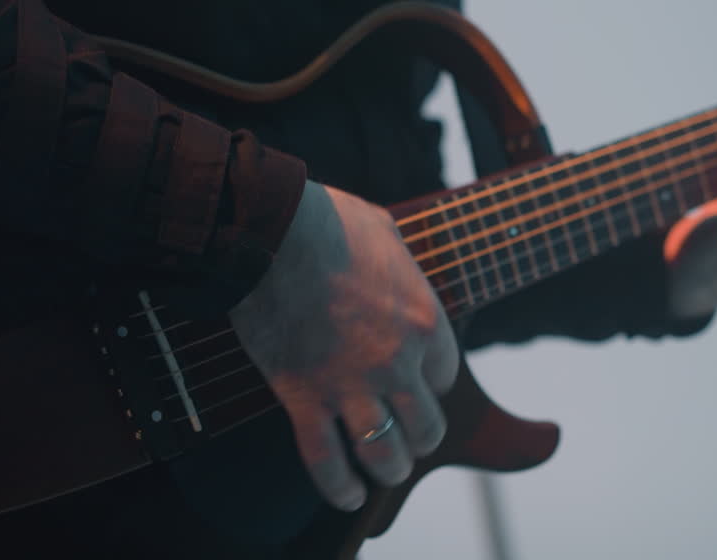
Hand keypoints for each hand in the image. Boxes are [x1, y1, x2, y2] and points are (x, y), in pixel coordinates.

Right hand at [228, 181, 460, 510]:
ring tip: (382, 475)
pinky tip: (346, 497)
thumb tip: (394, 263)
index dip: (429, 385)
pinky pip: (326, 460)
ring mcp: (350, 384)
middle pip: (427, 428)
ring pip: (385, 455)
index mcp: (425, 321)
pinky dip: (338, 488)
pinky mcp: (303, 396)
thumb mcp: (385, 232)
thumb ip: (400, 262)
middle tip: (404, 437)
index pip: (445, 377)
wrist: (271, 230)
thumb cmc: (326, 221)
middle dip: (419, 437)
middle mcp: (397, 362)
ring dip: (388, 471)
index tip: (411, 382)